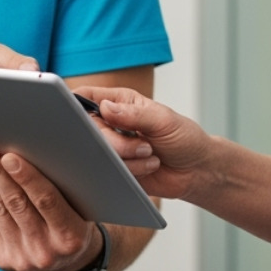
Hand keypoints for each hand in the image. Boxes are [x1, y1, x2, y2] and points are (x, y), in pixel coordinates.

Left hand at [0, 144, 101, 270]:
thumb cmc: (77, 220)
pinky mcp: (2, 258)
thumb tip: (31, 149)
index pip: (47, 201)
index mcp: (71, 237)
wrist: (68, 262)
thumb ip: (62, 185)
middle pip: (16, 203)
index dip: (27, 177)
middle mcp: (45, 251)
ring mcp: (21, 258)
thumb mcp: (81, 207)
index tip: (8, 156)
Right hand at [69, 87, 214, 200]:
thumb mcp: (163, 120)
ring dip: (127, 159)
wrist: (196, 171)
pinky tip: (148, 168)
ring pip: (98, 154)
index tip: (78, 114)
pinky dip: (131, 172)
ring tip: (151, 156)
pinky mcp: (115, 171)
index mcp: (120, 102)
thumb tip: (105, 108)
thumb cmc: (184, 138)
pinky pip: (109, 173)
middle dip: (116, 142)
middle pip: (88, 130)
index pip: (86, 97)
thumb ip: (134, 114)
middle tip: (144, 146)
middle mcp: (111, 124)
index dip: (74, 103)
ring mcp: (112, 148)